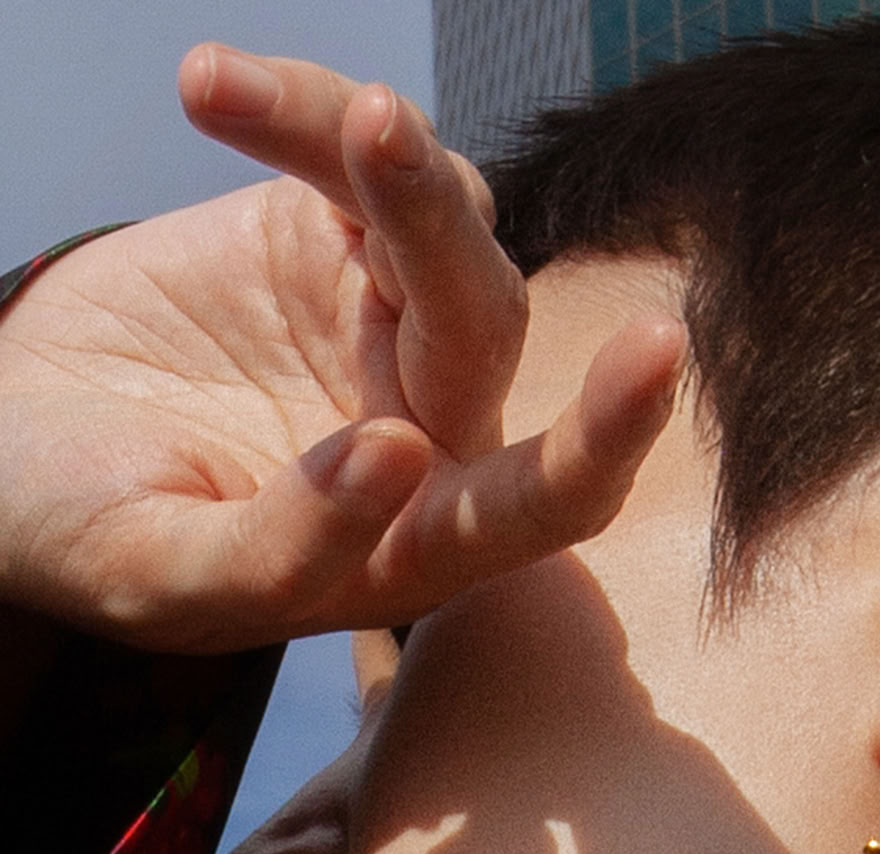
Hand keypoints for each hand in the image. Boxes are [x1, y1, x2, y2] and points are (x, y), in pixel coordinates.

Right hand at [0, 46, 683, 651]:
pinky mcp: (325, 233)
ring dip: (380, 159)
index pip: (541, 503)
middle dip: (440, 234)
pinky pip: (343, 147)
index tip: (653, 349)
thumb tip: (396, 460)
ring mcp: (382, 323)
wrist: (13, 448)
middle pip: (481, 327)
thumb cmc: (91, 539)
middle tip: (374, 132)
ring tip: (285, 104)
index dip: (604, 438)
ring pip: (439, 225)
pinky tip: (207, 88)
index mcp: (412, 547)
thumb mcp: (161, 576)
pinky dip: (289, 105)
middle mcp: (425, 432)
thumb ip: (279, 554)